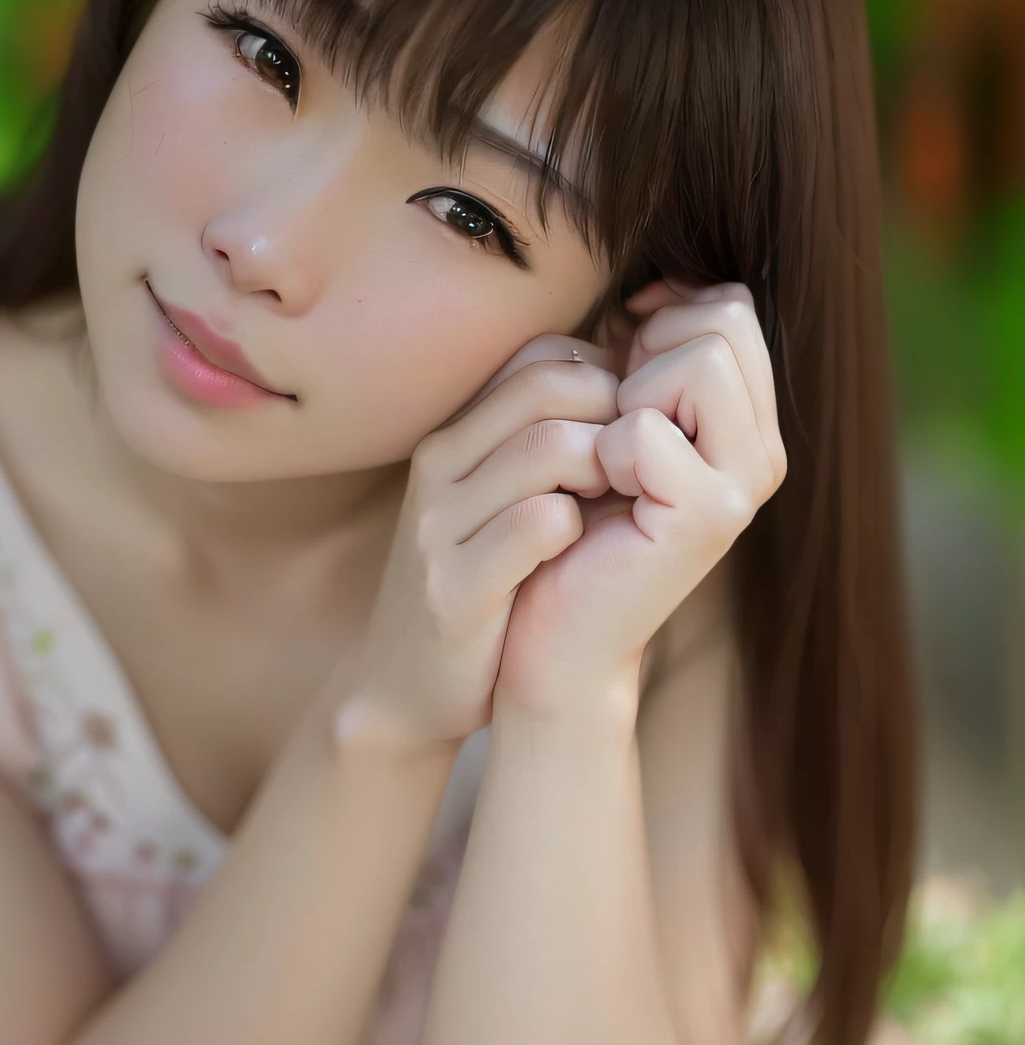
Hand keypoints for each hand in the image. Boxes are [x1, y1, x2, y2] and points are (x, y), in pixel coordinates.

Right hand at [338, 331, 621, 751]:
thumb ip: (543, 445)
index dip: (608, 380)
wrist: (404, 689)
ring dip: (606, 470)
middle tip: (641, 468)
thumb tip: (629, 386)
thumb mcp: (497, 502)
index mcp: (454, 437)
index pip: (542, 355)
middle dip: (616, 417)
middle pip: (550, 386)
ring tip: (621, 505)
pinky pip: (537, 525)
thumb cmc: (479, 586)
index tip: (633, 434)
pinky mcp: (454, 589)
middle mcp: (438, 467)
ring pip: (549, 447)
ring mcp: (440, 526)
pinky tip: (582, 550)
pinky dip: (578, 529)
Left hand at [493, 278, 787, 722]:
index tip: (623, 374)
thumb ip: (648, 354)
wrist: (551, 628)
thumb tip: (657, 290)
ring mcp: (743, 486)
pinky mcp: (706, 520)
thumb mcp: (612, 414)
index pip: (731, 306)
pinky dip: (603, 453)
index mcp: (746, 422)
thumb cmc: (569, 515)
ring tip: (611, 461)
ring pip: (701, 360)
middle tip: (615, 425)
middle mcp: (762, 452)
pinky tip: (600, 497)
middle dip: (648, 354)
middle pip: (725, 320)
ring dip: (630, 397)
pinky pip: (647, 430)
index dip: (662, 319)